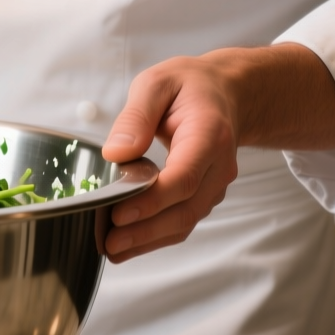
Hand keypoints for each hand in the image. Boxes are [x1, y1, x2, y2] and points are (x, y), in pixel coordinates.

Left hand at [99, 44, 334, 262]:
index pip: (184, 177)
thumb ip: (136, 116)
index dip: (152, 201)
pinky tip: (128, 244)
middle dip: (146, 230)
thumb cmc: (189, 87)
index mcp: (209, 134)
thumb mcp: (157, 84)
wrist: (226, 93)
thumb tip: (116, 153)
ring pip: (185, 221)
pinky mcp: (205, 194)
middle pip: (186, 208)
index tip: (119, 214)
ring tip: (112, 250)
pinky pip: (183, 220)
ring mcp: (215, 184)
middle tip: (108, 243)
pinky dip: (157, 236)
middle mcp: (219, 165)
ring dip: (149, 240)